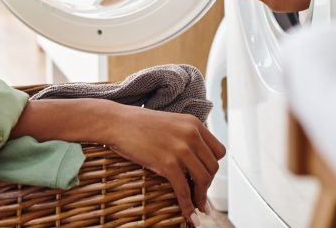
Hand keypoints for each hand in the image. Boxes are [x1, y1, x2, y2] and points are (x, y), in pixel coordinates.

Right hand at [102, 103, 224, 220]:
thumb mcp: (170, 123)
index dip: (213, 166)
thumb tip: (194, 158)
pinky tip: (188, 214)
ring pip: (203, 180)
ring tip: (198, 206)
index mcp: (193, 124)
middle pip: (213, 167)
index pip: (219, 151)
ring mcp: (180, 149)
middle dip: (207, 183)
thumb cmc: (138, 123)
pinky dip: (187, 205)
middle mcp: (191, 135)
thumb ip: (184, 136)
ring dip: (201, 197)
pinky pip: (184, 190)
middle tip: (200, 194)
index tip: (205, 175)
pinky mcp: (167, 163)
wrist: (116, 122)